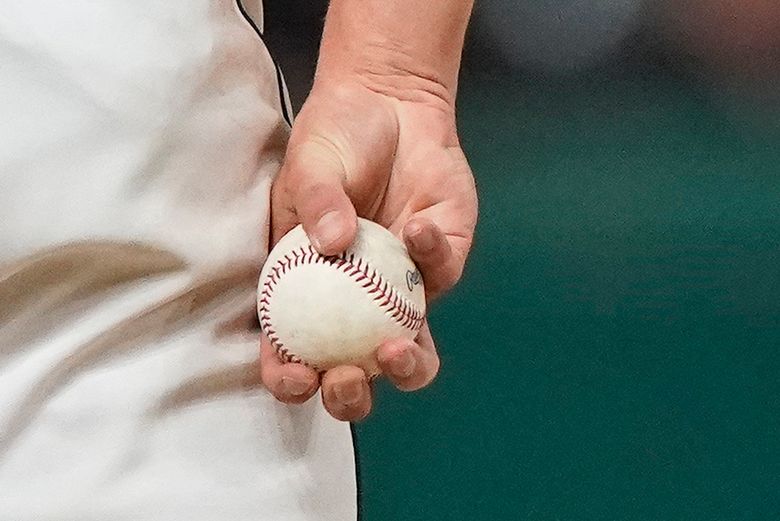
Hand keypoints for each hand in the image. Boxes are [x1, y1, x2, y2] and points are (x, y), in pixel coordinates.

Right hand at [260, 76, 476, 421]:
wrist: (389, 104)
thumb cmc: (335, 139)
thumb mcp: (310, 166)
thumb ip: (316, 203)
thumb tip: (331, 243)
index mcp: (307, 291)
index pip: (292, 352)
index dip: (290, 378)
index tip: (296, 374)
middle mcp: (356, 302)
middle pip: (354, 375)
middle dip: (349, 398)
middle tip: (347, 375)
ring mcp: (401, 290)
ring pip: (412, 355)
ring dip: (407, 369)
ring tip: (396, 351)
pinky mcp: (442, 263)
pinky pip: (441, 278)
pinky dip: (431, 259)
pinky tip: (418, 225)